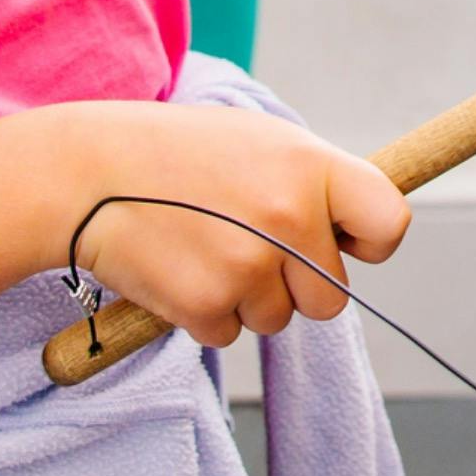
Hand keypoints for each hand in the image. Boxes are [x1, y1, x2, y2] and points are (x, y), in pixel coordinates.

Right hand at [61, 101, 411, 346]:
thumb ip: (312, 183)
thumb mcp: (259, 140)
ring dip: (245, 298)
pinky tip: (176, 267)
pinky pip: (228, 334)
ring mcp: (249, 265)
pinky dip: (204, 314)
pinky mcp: (206, 305)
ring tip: (201, 246)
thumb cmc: (176, 154)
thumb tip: (356, 232)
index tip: (343, 243)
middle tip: (244, 243)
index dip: (368, 243)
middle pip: (331, 297)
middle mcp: (290, 217)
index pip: (390, 224)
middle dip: (295, 284)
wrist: (84, 174)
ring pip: (277, 320)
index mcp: (311, 166)